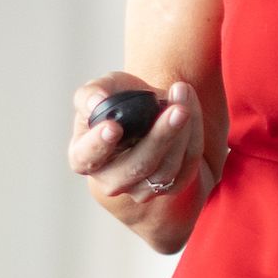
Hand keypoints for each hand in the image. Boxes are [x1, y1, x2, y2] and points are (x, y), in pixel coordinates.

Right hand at [68, 72, 208, 206]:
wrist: (146, 111)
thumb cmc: (116, 101)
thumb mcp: (101, 89)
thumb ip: (91, 94)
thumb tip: (97, 102)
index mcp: (84, 156)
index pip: (88, 157)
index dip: (99, 145)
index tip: (113, 126)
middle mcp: (110, 180)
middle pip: (137, 167)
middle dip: (160, 137)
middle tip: (177, 110)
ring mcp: (140, 189)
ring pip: (167, 169)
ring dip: (183, 132)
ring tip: (183, 95)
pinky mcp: (169, 187)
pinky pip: (187, 166)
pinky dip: (194, 136)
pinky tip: (191, 108)